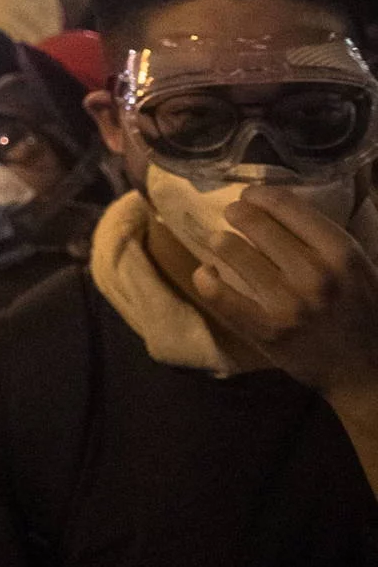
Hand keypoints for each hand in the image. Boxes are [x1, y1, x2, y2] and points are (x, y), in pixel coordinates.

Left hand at [189, 185, 377, 397]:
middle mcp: (314, 273)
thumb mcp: (357, 265)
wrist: (367, 370)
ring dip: (220, 242)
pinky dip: (204, 277)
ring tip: (222, 244)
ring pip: (230, 249)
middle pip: (252, 222)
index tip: (250, 197)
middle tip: (234, 216)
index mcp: (341, 252)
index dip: (258, 195)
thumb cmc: (363, 311)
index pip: (284, 204)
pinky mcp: (265, 329)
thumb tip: (272, 203)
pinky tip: (207, 273)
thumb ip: (321, 237)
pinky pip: (217, 293)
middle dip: (237, 214)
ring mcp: (287, 303)